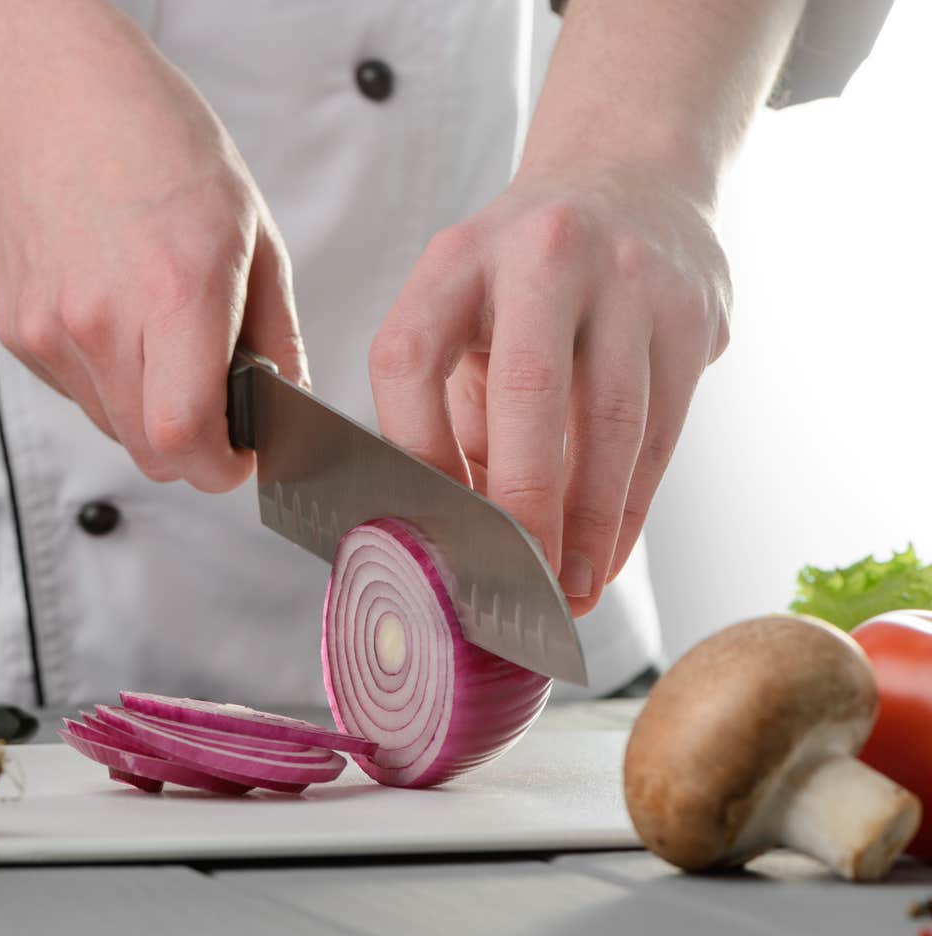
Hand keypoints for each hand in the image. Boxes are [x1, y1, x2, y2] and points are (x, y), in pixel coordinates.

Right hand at [0, 6, 306, 491]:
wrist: (54, 102)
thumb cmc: (158, 148)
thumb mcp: (253, 231)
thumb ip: (277, 333)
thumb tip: (287, 403)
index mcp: (176, 293)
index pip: (185, 437)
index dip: (220, 468)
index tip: (241, 456)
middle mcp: (103, 320)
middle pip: (149, 452)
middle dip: (192, 449)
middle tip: (214, 408)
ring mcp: (51, 330)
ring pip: (112, 428)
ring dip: (147, 412)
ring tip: (159, 337)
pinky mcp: (20, 333)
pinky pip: (77, 392)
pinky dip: (108, 380)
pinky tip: (116, 315)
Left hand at [369, 168, 729, 614]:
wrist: (631, 180)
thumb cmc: (521, 281)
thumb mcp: (463, 315)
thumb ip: (450, 413)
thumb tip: (453, 536)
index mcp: (455, 257)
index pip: (410, 358)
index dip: (413, 450)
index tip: (426, 524)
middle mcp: (542, 253)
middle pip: (527, 391)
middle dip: (522, 503)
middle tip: (516, 582)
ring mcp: (628, 277)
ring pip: (611, 424)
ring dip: (590, 525)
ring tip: (570, 590)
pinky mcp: (692, 313)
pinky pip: (663, 432)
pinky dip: (632, 506)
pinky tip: (609, 552)